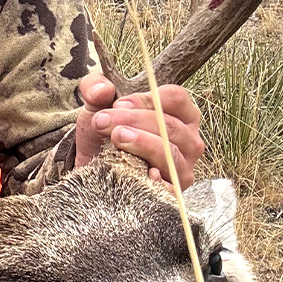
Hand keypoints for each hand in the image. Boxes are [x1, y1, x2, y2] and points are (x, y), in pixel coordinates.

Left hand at [75, 73, 204, 188]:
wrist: (94, 168)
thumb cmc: (105, 133)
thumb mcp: (97, 105)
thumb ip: (94, 88)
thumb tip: (100, 89)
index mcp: (181, 114)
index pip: (175, 98)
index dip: (146, 99)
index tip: (118, 103)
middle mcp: (189, 141)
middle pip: (170, 126)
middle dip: (135, 120)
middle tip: (104, 121)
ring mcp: (182, 169)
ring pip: (170, 153)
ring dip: (142, 143)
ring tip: (116, 138)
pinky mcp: (172, 193)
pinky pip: (170, 187)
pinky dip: (155, 180)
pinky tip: (140, 173)